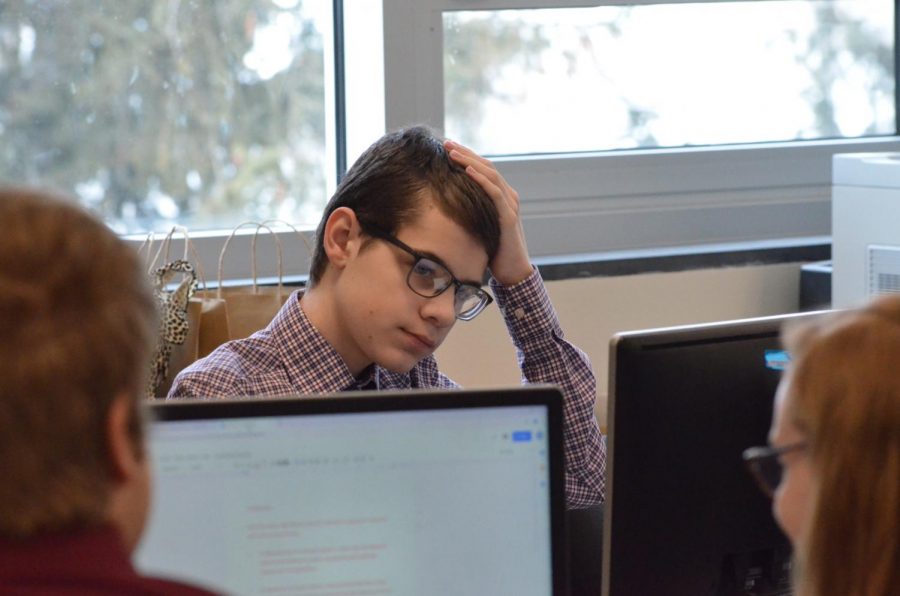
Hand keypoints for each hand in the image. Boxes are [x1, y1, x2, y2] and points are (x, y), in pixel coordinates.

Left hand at [444, 140, 532, 285]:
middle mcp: (508, 196)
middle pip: (486, 167)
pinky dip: (481, 180)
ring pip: (490, 175)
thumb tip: (446, 205)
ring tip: (452, 152)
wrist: (512, 271)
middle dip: (465, 153)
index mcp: (501, 196)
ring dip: (470, 161)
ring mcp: (510, 205)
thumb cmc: (493, 250)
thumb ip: (470, 212)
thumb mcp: (479, 226)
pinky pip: (495, 193)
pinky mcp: (508, 217)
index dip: (466, 157)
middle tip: (446, 143)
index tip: (447, 148)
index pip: (483, 170)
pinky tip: (468, 171)